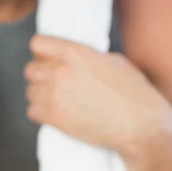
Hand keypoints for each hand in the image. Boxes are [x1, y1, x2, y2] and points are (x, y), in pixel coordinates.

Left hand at [25, 35, 171, 154]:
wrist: (141, 126)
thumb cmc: (135, 95)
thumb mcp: (115, 62)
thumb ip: (88, 59)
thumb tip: (75, 62)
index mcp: (76, 53)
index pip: (38, 44)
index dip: (43, 53)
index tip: (48, 61)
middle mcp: (61, 71)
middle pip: (30, 70)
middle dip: (41, 77)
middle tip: (55, 86)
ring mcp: (55, 95)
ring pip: (30, 92)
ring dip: (41, 97)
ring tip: (59, 102)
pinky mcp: (54, 117)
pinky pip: (32, 112)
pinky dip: (41, 114)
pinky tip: (57, 115)